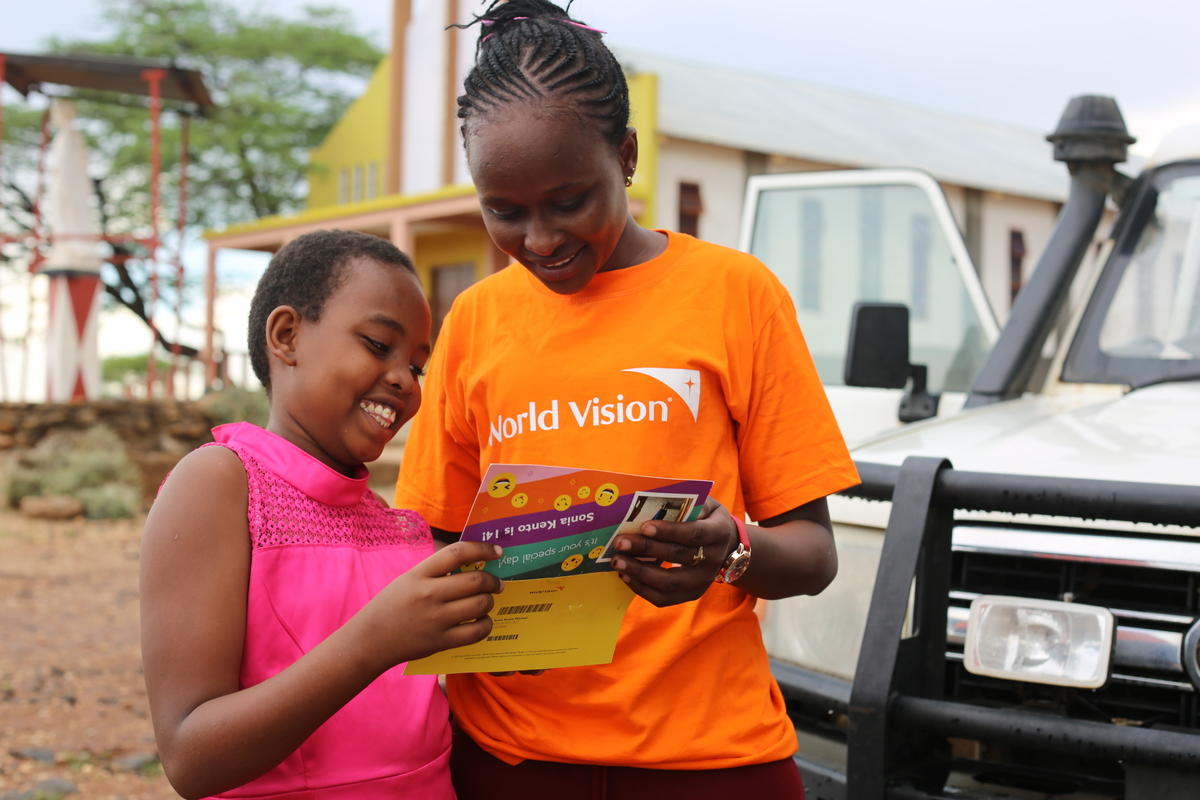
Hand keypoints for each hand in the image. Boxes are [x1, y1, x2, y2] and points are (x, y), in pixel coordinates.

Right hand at [362, 540, 503, 666]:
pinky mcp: (441, 641)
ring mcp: (436, 619)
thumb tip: (472, 564)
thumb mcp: (408, 579)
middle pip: (475, 580)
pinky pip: (476, 632)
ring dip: (490, 602)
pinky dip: (486, 624)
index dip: (483, 548)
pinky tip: (483, 621)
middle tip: (497, 583)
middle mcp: (429, 594)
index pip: (457, 552)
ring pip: (480, 605)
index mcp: (419, 574)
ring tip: (486, 602)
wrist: (370, 640)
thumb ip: (435, 571)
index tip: (497, 551)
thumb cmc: (391, 606)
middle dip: (493, 581)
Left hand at [611, 498, 739, 606]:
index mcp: (718, 533)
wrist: (727, 546)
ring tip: (618, 561)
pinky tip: (625, 575)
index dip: (668, 531)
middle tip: (620, 542)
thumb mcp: (705, 505)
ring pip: (669, 583)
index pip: (692, 533)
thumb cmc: (707, 519)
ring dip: (639, 573)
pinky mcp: (691, 594)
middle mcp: (713, 560)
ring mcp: (702, 581)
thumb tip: (652, 502)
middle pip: (677, 557)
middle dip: (646, 549)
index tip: (643, 527)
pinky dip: (641, 588)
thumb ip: (686, 503)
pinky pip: (664, 598)